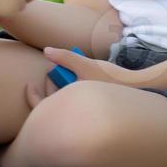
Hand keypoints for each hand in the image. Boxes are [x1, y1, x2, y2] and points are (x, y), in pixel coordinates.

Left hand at [25, 47, 152, 106]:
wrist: (138, 90)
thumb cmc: (111, 79)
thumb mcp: (87, 64)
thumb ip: (66, 57)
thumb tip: (46, 51)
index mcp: (70, 107)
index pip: (42, 110)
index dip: (32, 99)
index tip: (29, 86)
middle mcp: (76, 116)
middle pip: (52, 107)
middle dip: (47, 92)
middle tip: (48, 76)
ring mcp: (84, 116)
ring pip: (63, 106)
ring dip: (59, 92)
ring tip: (61, 77)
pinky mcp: (92, 113)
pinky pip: (74, 106)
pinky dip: (70, 95)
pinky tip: (76, 83)